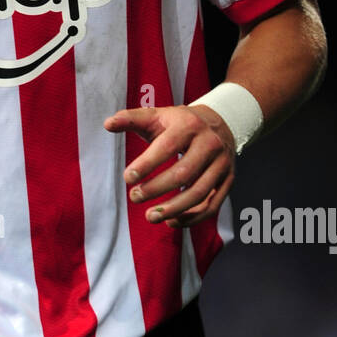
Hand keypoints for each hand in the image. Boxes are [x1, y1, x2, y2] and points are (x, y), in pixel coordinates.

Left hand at [104, 103, 235, 227]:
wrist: (220, 122)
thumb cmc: (179, 123)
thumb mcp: (157, 116)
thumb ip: (130, 119)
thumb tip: (107, 124)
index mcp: (189, 126)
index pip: (167, 147)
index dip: (147, 164)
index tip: (127, 178)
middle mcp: (209, 144)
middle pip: (184, 173)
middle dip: (156, 189)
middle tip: (134, 197)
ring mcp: (222, 164)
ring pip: (200, 193)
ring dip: (174, 209)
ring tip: (150, 216)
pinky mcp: (228, 180)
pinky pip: (212, 205)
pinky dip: (192, 218)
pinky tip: (171, 221)